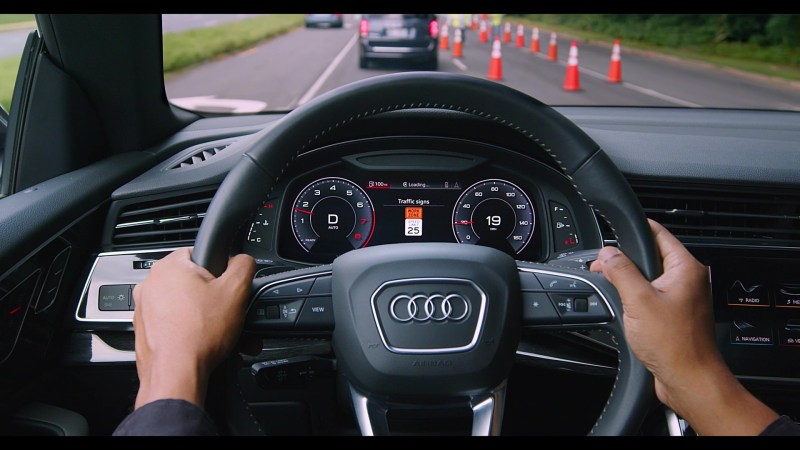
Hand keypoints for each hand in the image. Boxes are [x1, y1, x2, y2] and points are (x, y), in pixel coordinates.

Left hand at [131, 248, 254, 408]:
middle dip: (215, 299)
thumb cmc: (198, 335)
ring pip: (185, 306)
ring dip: (205, 318)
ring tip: (222, 334)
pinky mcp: (146, 332)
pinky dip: (190, 332)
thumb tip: (243, 259)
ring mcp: (145, 310)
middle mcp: (150, 285)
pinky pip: (174, 325)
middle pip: (193, 283)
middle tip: (229, 314)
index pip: (199, 253)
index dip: (219, 270)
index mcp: (169, 266)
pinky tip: (205, 345)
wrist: (176, 375)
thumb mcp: (236, 291)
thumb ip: (243, 265)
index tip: (227, 286)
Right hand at [590, 219, 777, 434]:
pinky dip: (635, 301)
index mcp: (685, 268)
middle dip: (623, 261)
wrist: (688, 379)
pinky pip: (650, 298)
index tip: (614, 228)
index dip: (634, 229)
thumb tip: (607, 253)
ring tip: (613, 291)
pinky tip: (624, 311)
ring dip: (627, 283)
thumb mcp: (638, 300)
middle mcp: (687, 281)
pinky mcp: (674, 316)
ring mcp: (682, 299)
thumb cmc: (675, 344)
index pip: (658, 233)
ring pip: (648, 279)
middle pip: (650, 257)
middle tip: (603, 267)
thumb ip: (620, 271)